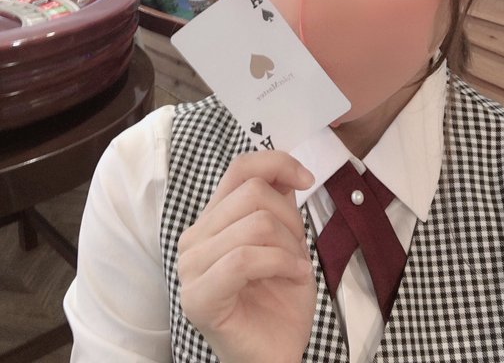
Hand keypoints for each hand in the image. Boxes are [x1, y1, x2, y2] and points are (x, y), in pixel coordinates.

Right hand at [178, 151, 316, 362]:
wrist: (276, 353)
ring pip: (254, 224)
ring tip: (294, 269)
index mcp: (213, 219)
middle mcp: (194, 237)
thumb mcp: (287, 239)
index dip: (277, 163)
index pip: (240, 168)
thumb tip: (286, 168)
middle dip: (290, 219)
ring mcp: (191, 267)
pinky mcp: (198, 296)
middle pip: (253, 193)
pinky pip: (244, 258)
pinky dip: (280, 264)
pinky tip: (295, 278)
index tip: (308, 180)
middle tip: (297, 250)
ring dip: (289, 247)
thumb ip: (279, 201)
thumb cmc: (279, 300)